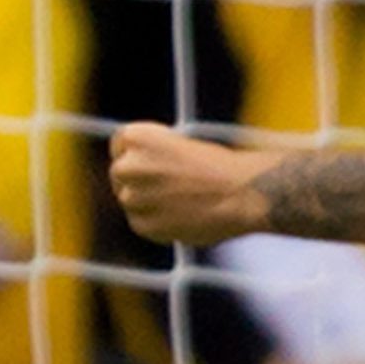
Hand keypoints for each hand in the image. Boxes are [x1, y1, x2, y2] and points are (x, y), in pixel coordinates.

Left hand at [110, 122, 271, 245]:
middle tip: (167, 184)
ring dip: (149, 202)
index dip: (136, 152)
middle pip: (121, 173)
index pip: (120, 144)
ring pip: (131, 201)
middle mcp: (127, 166)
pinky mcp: (142, 225)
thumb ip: (156, 156)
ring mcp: (132, 198)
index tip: (150, 159)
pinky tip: (185, 216)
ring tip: (184, 200)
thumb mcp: (185, 146)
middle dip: (139, 179)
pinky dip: (158, 223)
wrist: (244, 193)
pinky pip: (142, 223)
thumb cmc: (223, 165)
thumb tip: (141, 173)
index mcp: (137, 138)